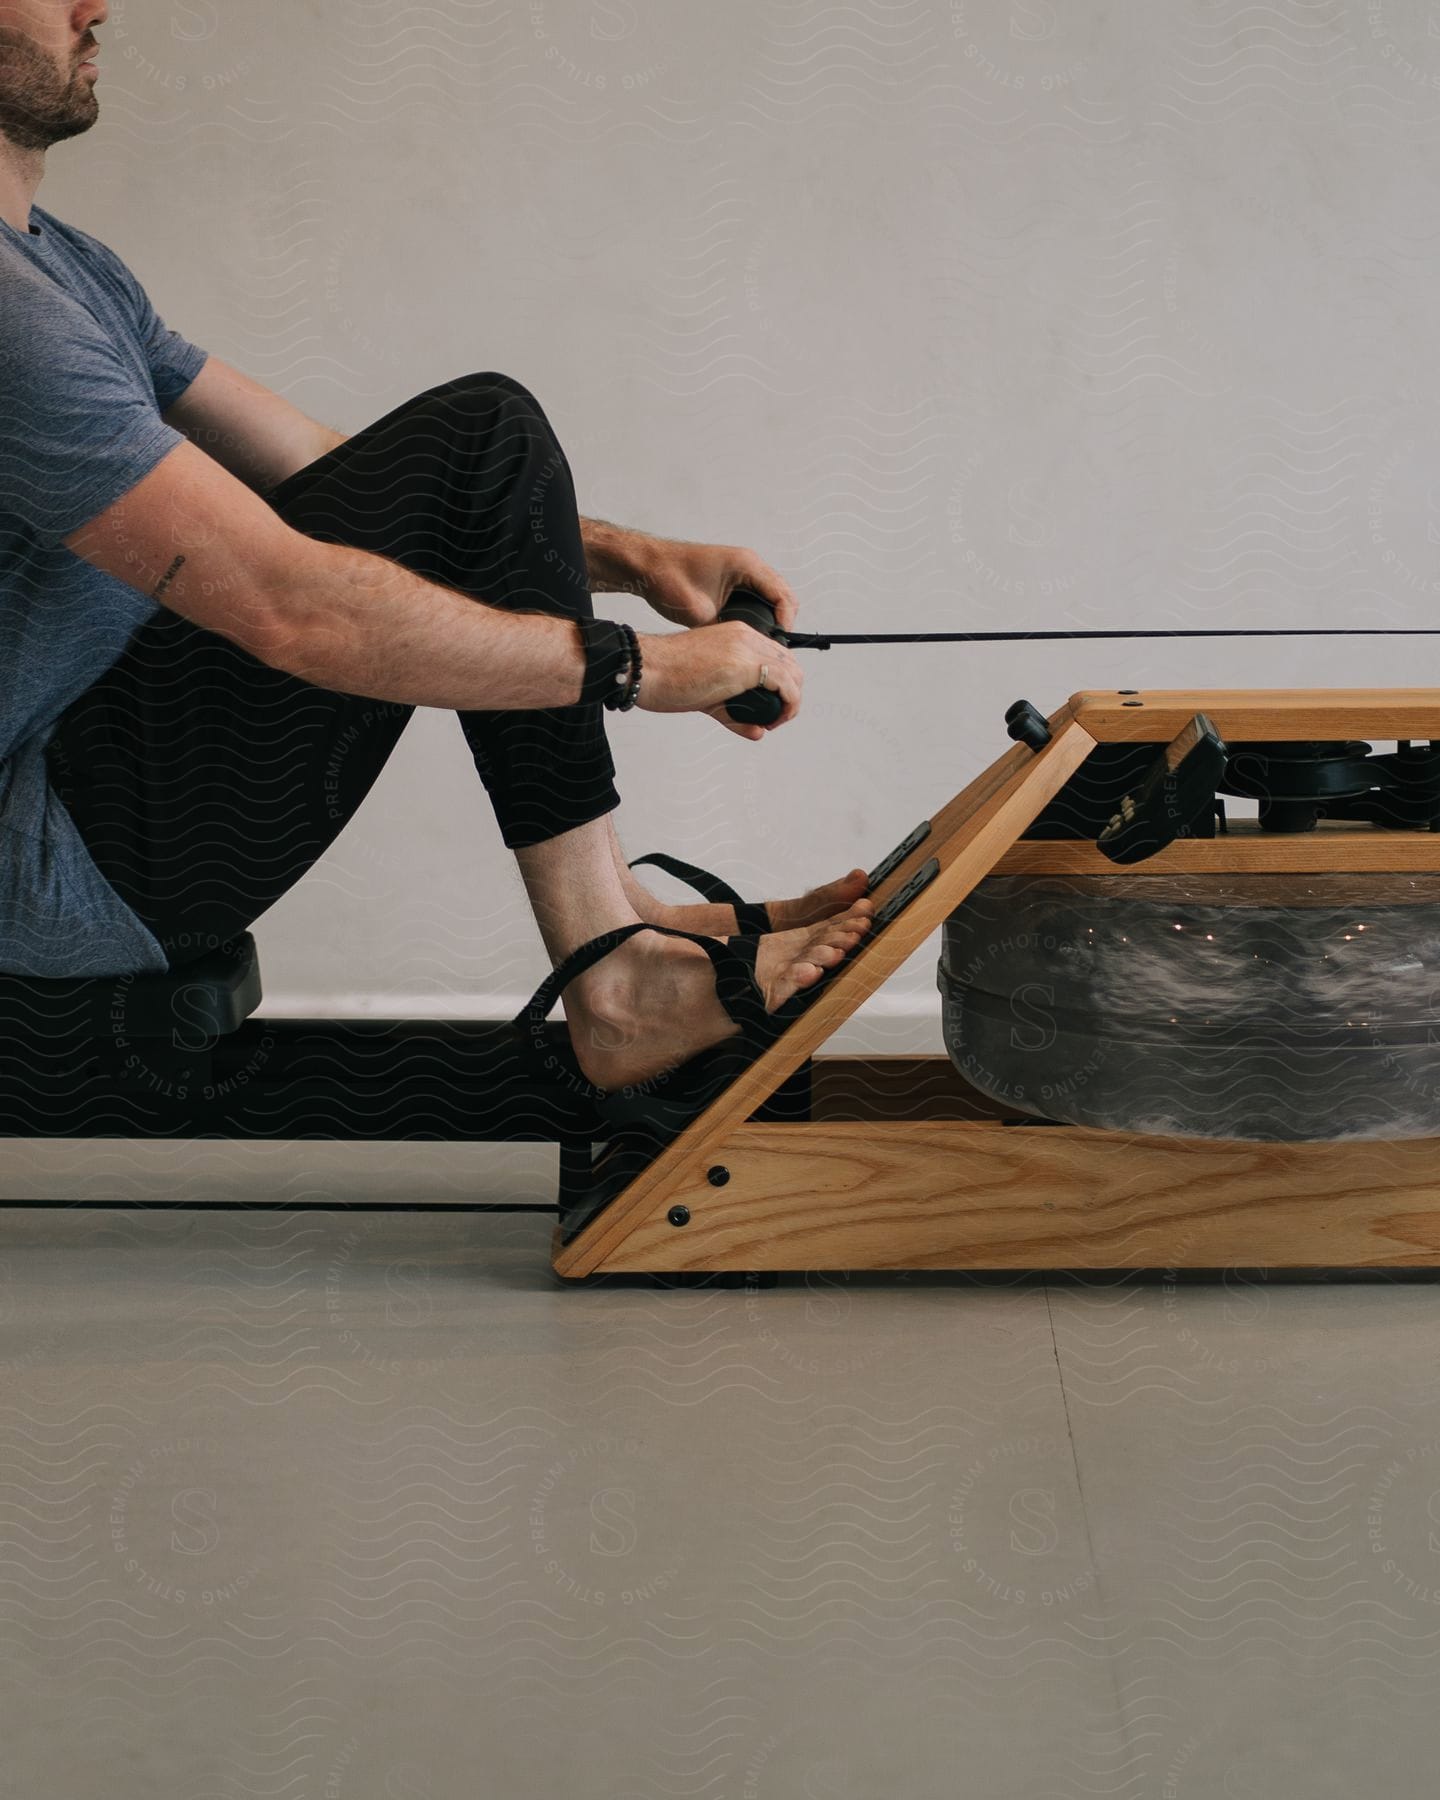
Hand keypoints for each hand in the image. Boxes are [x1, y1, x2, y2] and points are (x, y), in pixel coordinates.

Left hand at [620, 533, 799, 633]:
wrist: (648, 565)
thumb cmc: (668, 579)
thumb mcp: (700, 614)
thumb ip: (724, 630)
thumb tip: (740, 650)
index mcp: (746, 565)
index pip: (782, 595)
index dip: (785, 622)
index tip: (778, 644)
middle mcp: (748, 564)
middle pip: (783, 594)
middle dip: (783, 621)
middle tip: (776, 647)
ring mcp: (742, 569)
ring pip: (772, 594)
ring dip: (774, 616)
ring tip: (768, 642)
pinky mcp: (733, 577)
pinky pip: (758, 595)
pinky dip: (761, 611)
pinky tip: (753, 631)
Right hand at [637, 623, 802, 742]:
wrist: (645, 668)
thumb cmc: (665, 677)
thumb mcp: (708, 692)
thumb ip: (734, 712)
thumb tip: (758, 731)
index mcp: (736, 634)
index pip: (775, 656)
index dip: (782, 684)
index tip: (772, 705)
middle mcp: (745, 636)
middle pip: (789, 663)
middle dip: (790, 693)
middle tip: (776, 716)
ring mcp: (746, 649)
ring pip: (793, 673)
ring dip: (792, 701)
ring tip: (776, 721)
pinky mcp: (745, 665)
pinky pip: (786, 685)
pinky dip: (789, 705)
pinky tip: (774, 720)